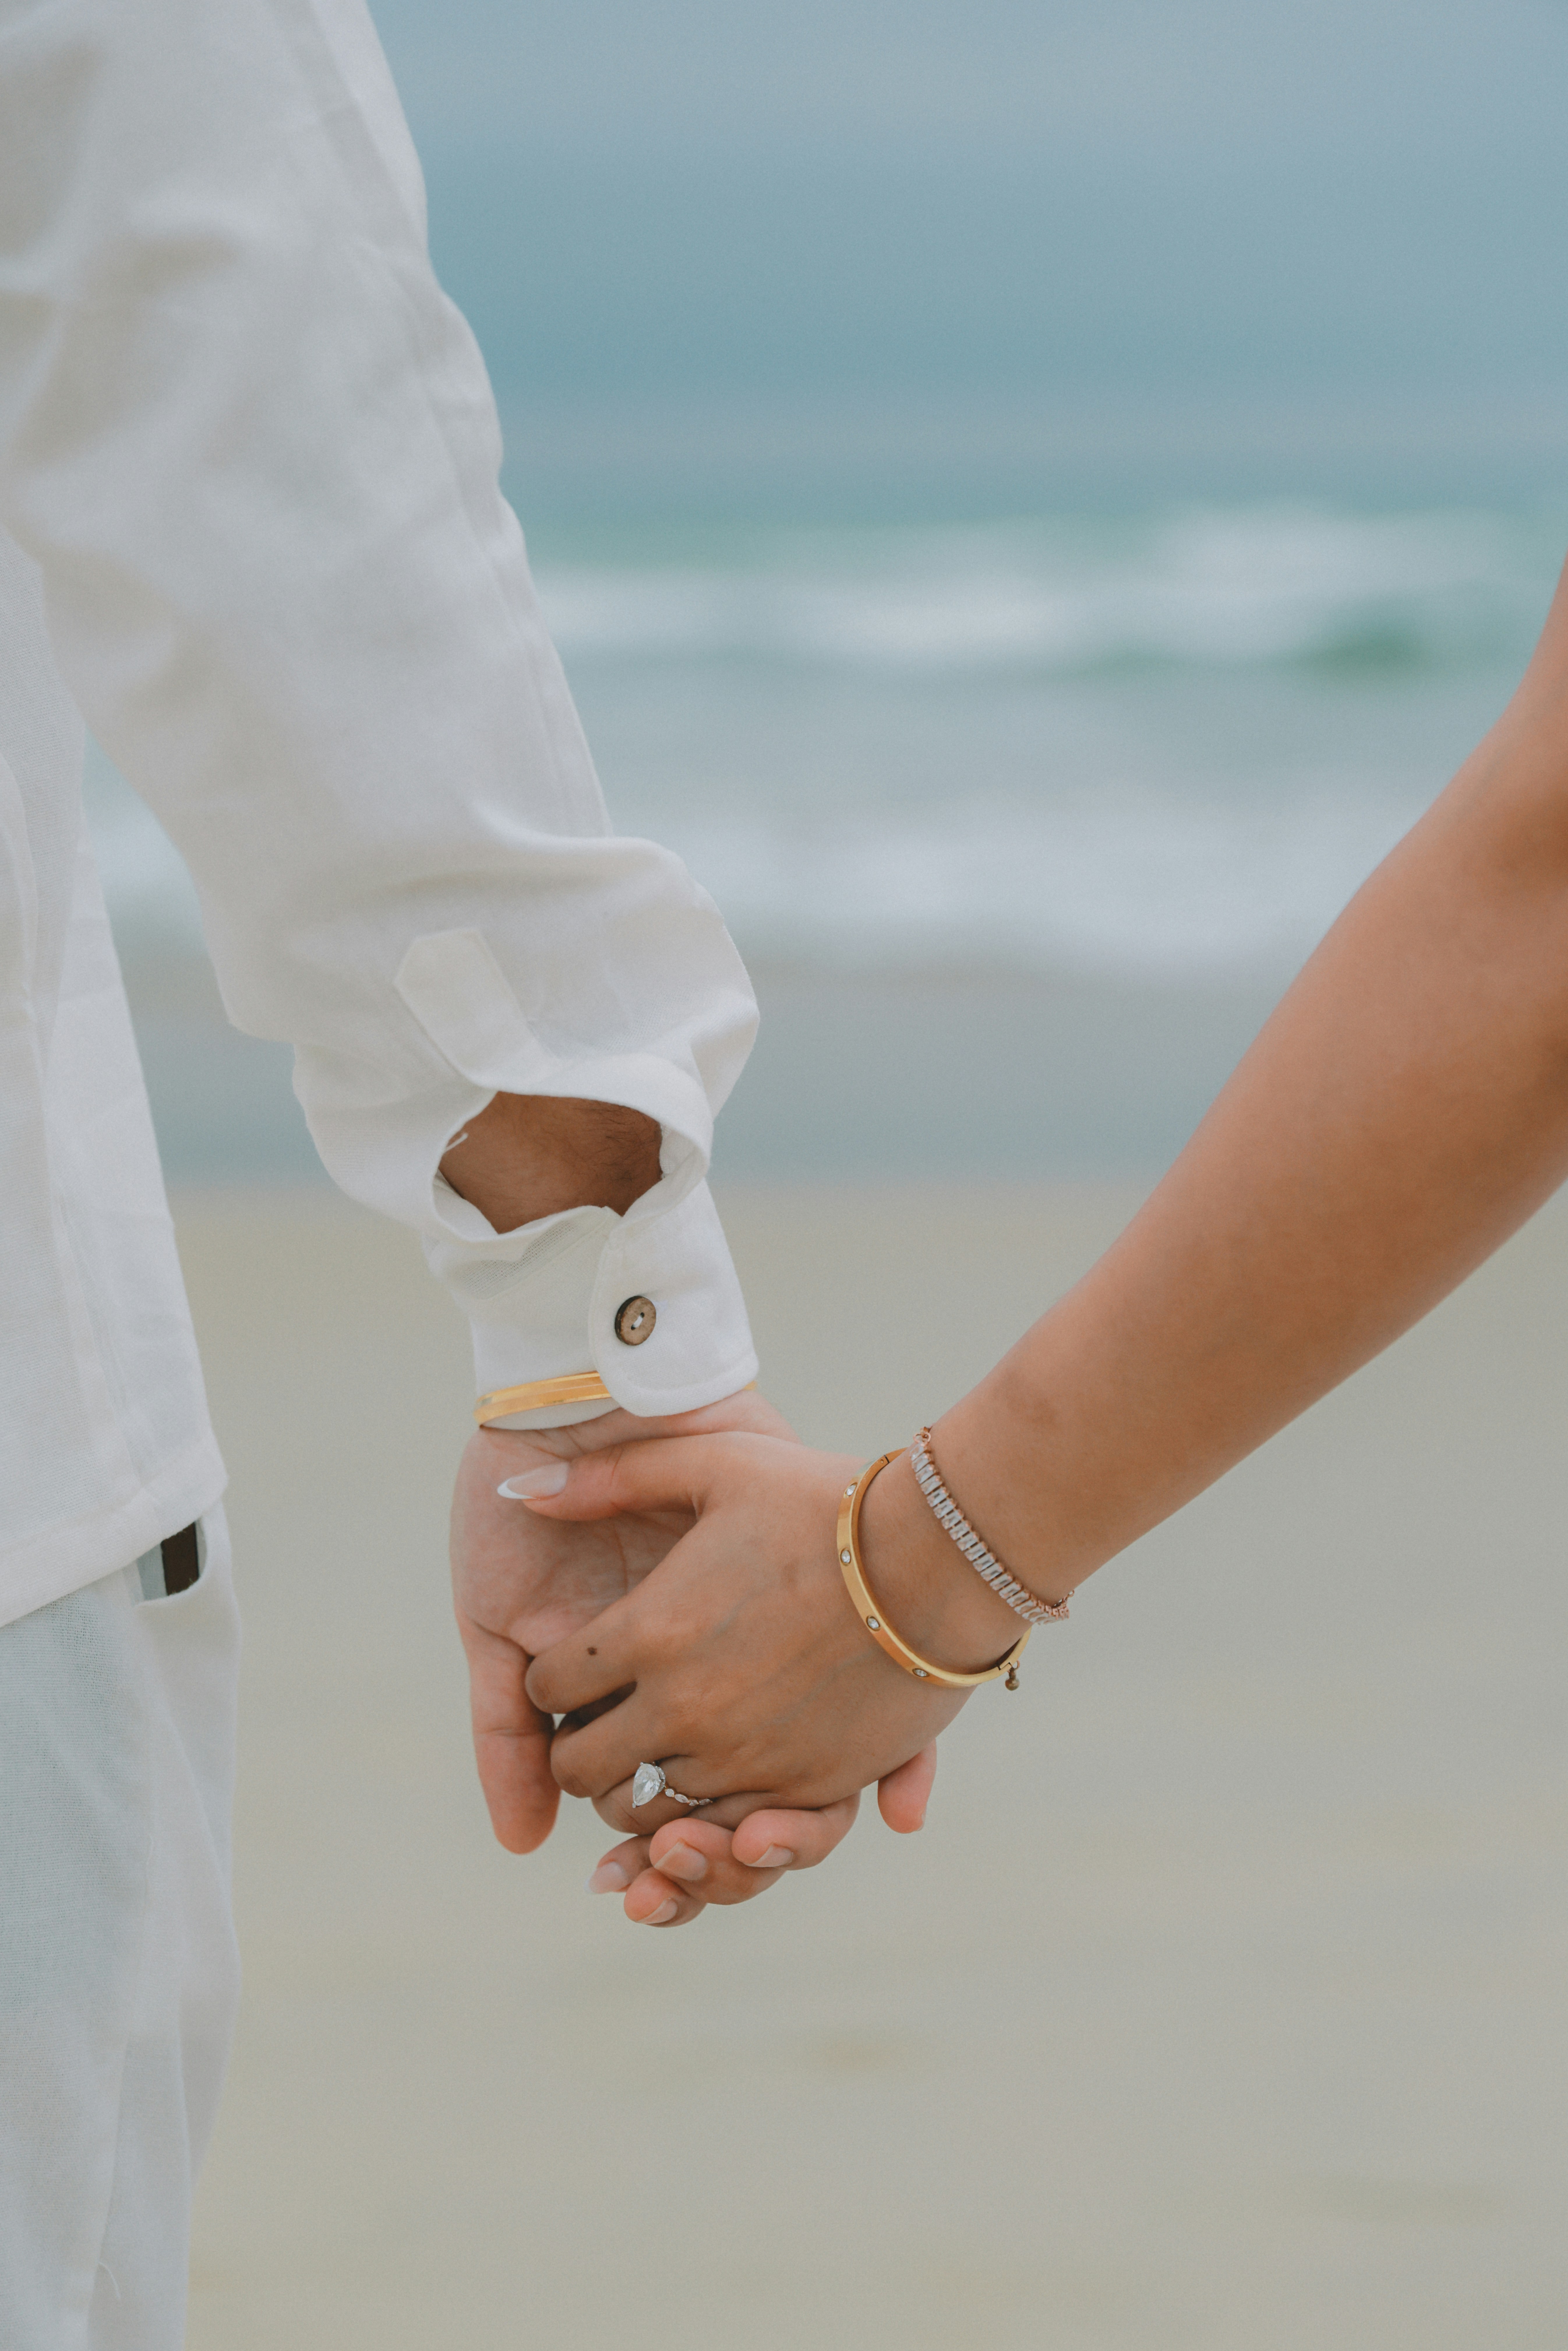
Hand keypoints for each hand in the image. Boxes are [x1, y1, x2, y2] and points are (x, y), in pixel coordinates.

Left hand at [451, 1398, 942, 1922]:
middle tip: (607, 1727)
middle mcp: (686, 1707)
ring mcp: (747, 1758)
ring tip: (660, 1763)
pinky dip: (712, 1824)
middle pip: (585, 1770)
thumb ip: (611, 1475)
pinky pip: (728, 1836)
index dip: (555, 1681)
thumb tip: (522, 1488)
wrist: (939, 1553)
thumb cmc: (824, 1498)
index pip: (551, 1687)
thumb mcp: (713, 1461)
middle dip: (584, 1753)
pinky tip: (719, 1787)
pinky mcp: (806, 1788)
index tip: (577, 1669)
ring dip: (644, 1798)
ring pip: (650, 1816)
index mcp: (652, 1631)